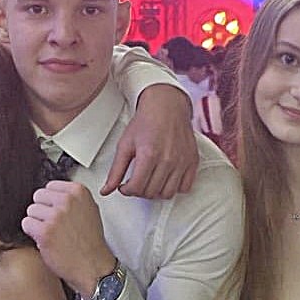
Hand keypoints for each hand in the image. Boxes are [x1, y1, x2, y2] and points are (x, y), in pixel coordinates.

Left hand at [22, 180, 114, 298]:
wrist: (93, 267)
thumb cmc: (91, 243)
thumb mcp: (89, 210)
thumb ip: (72, 199)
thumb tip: (53, 193)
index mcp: (79, 192)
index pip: (50, 186)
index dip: (51, 202)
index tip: (57, 212)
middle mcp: (67, 201)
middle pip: (38, 196)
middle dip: (42, 210)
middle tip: (53, 225)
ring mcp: (55, 216)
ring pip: (30, 210)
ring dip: (37, 223)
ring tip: (51, 234)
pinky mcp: (44, 231)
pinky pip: (26, 224)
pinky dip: (32, 233)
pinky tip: (44, 240)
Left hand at [102, 83, 198, 198]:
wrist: (166, 106)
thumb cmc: (147, 121)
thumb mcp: (125, 144)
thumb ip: (115, 170)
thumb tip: (106, 190)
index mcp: (149, 155)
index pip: (136, 188)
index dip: (127, 190)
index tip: (125, 186)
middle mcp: (167, 160)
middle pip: (151, 192)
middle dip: (140, 190)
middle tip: (136, 181)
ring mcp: (182, 161)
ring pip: (168, 194)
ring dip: (156, 191)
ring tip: (150, 181)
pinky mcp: (192, 161)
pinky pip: (185, 187)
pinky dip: (175, 188)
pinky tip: (166, 179)